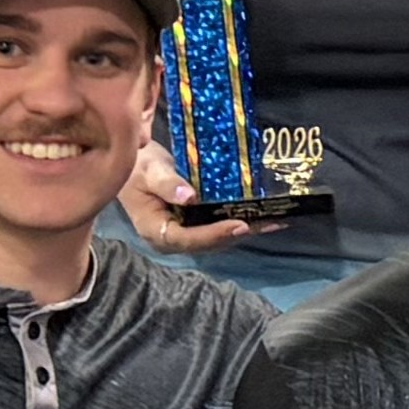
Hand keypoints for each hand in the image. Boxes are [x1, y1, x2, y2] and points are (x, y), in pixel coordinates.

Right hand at [122, 137, 274, 253]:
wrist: (133, 164)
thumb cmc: (137, 167)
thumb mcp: (148, 170)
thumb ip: (167, 183)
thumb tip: (189, 196)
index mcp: (156, 231)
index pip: (188, 239)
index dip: (215, 234)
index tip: (239, 225)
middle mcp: (173, 239)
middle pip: (209, 243)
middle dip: (238, 234)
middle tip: (268, 223)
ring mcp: (186, 233)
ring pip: (219, 238)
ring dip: (247, 229)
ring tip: (275, 220)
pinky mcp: (196, 224)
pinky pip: (220, 226)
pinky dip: (242, 221)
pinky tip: (266, 215)